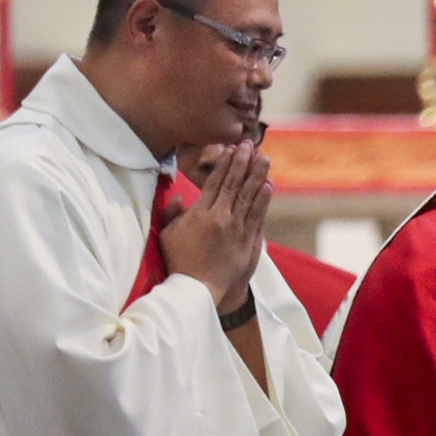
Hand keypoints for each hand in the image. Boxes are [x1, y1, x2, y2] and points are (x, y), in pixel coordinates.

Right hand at [161, 141, 271, 308]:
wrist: (199, 290)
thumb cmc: (180, 262)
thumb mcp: (167, 236)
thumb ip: (172, 213)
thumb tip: (179, 196)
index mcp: (199, 214)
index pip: (215, 182)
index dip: (225, 164)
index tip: (232, 149)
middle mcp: (219, 218)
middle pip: (234, 184)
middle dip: (242, 162)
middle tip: (249, 145)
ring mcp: (236, 229)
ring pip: (248, 196)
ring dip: (257, 175)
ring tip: (264, 158)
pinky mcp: (248, 240)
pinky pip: (258, 215)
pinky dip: (263, 199)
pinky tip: (268, 185)